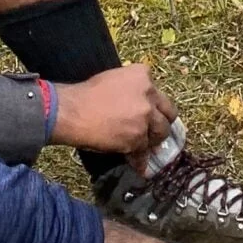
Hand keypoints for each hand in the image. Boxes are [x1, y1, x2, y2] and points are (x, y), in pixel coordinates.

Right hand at [47, 64, 176, 159]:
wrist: (74, 111)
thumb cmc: (88, 94)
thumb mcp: (115, 79)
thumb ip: (133, 87)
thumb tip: (140, 103)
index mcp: (144, 76)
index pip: (159, 93)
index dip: (154, 105)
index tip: (150, 113)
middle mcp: (150, 95)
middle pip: (168, 114)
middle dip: (162, 123)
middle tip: (155, 132)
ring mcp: (146, 118)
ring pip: (160, 134)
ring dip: (153, 141)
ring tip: (146, 147)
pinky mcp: (138, 139)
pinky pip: (143, 152)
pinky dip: (141, 160)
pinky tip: (140, 166)